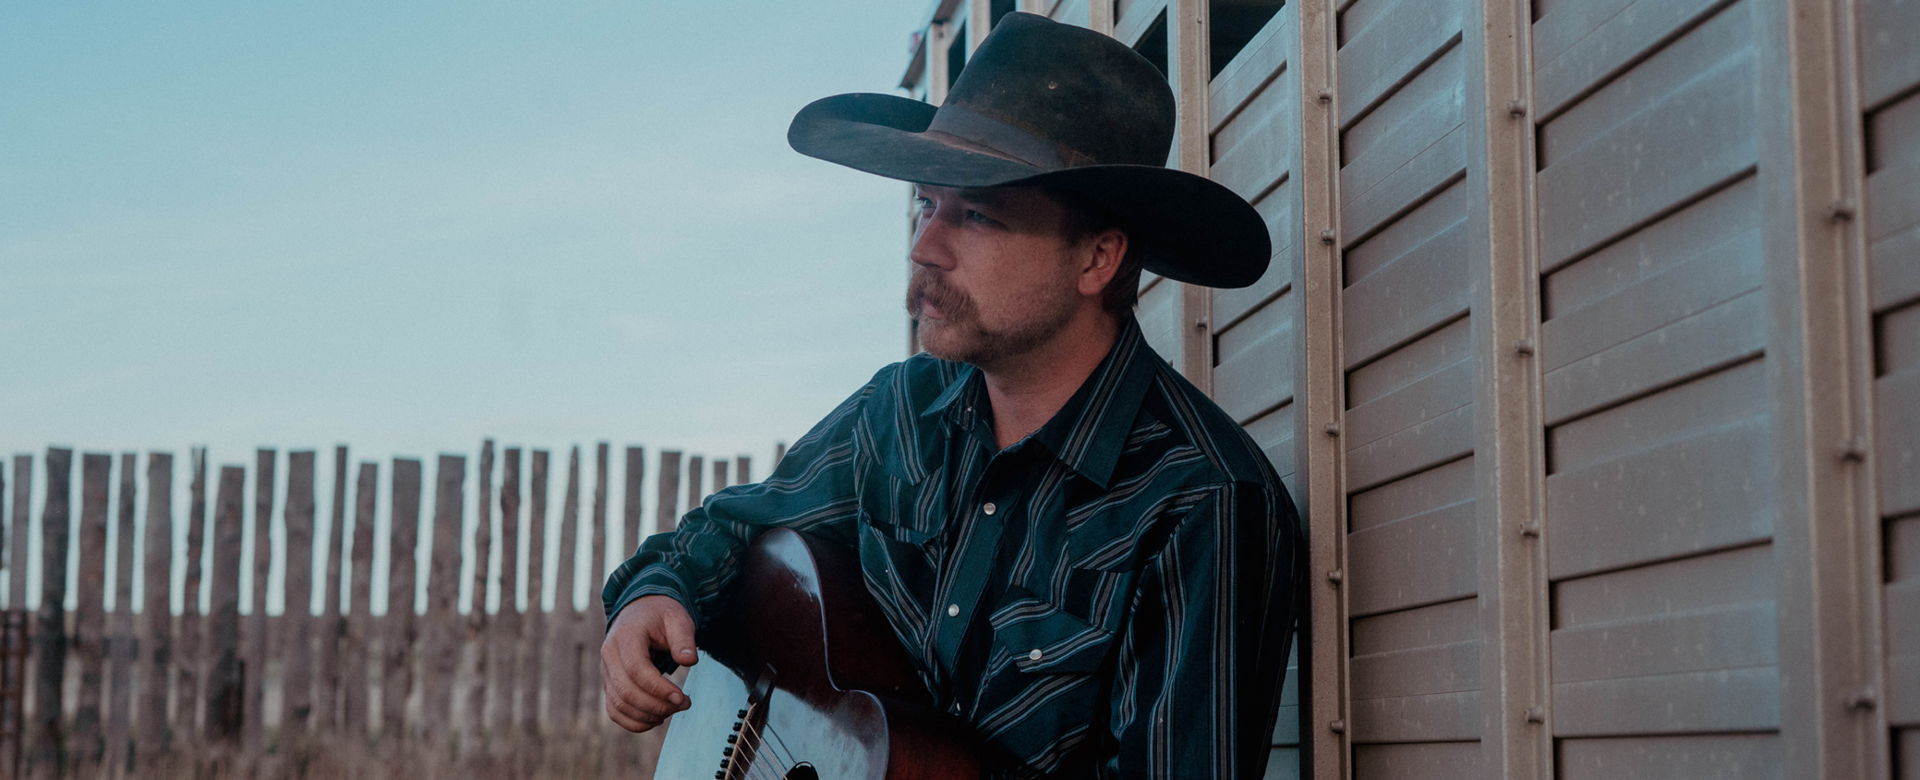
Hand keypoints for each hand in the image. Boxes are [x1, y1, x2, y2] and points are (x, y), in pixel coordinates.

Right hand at [601, 594, 699, 731]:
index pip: (636, 670)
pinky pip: (614, 711)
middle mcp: (609, 655)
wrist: (641, 611)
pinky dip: (633, 722)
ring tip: (673, 710)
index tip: (681, 697)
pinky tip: (656, 719)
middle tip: (684, 704)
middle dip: (657, 705)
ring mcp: (606, 672)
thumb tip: (689, 661)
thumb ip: (684, 639)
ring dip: (647, 716)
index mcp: (625, 637)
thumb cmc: (661, 614)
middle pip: (626, 691)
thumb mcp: (677, 618)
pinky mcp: (609, 684)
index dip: (658, 688)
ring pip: (619, 705)